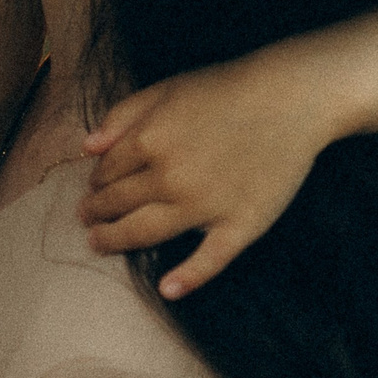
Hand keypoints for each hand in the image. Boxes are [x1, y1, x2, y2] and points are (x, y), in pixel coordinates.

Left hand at [78, 53, 332, 299]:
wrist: (292, 98)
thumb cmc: (226, 88)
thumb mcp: (165, 89)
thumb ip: (121, 117)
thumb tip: (86, 148)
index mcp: (149, 140)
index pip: (107, 171)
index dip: (96, 181)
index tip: (93, 187)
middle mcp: (170, 177)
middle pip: (119, 203)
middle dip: (96, 212)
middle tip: (86, 219)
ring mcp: (205, 206)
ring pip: (146, 232)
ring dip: (116, 240)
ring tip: (98, 244)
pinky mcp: (240, 224)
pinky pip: (209, 259)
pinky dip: (187, 277)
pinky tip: (168, 289)